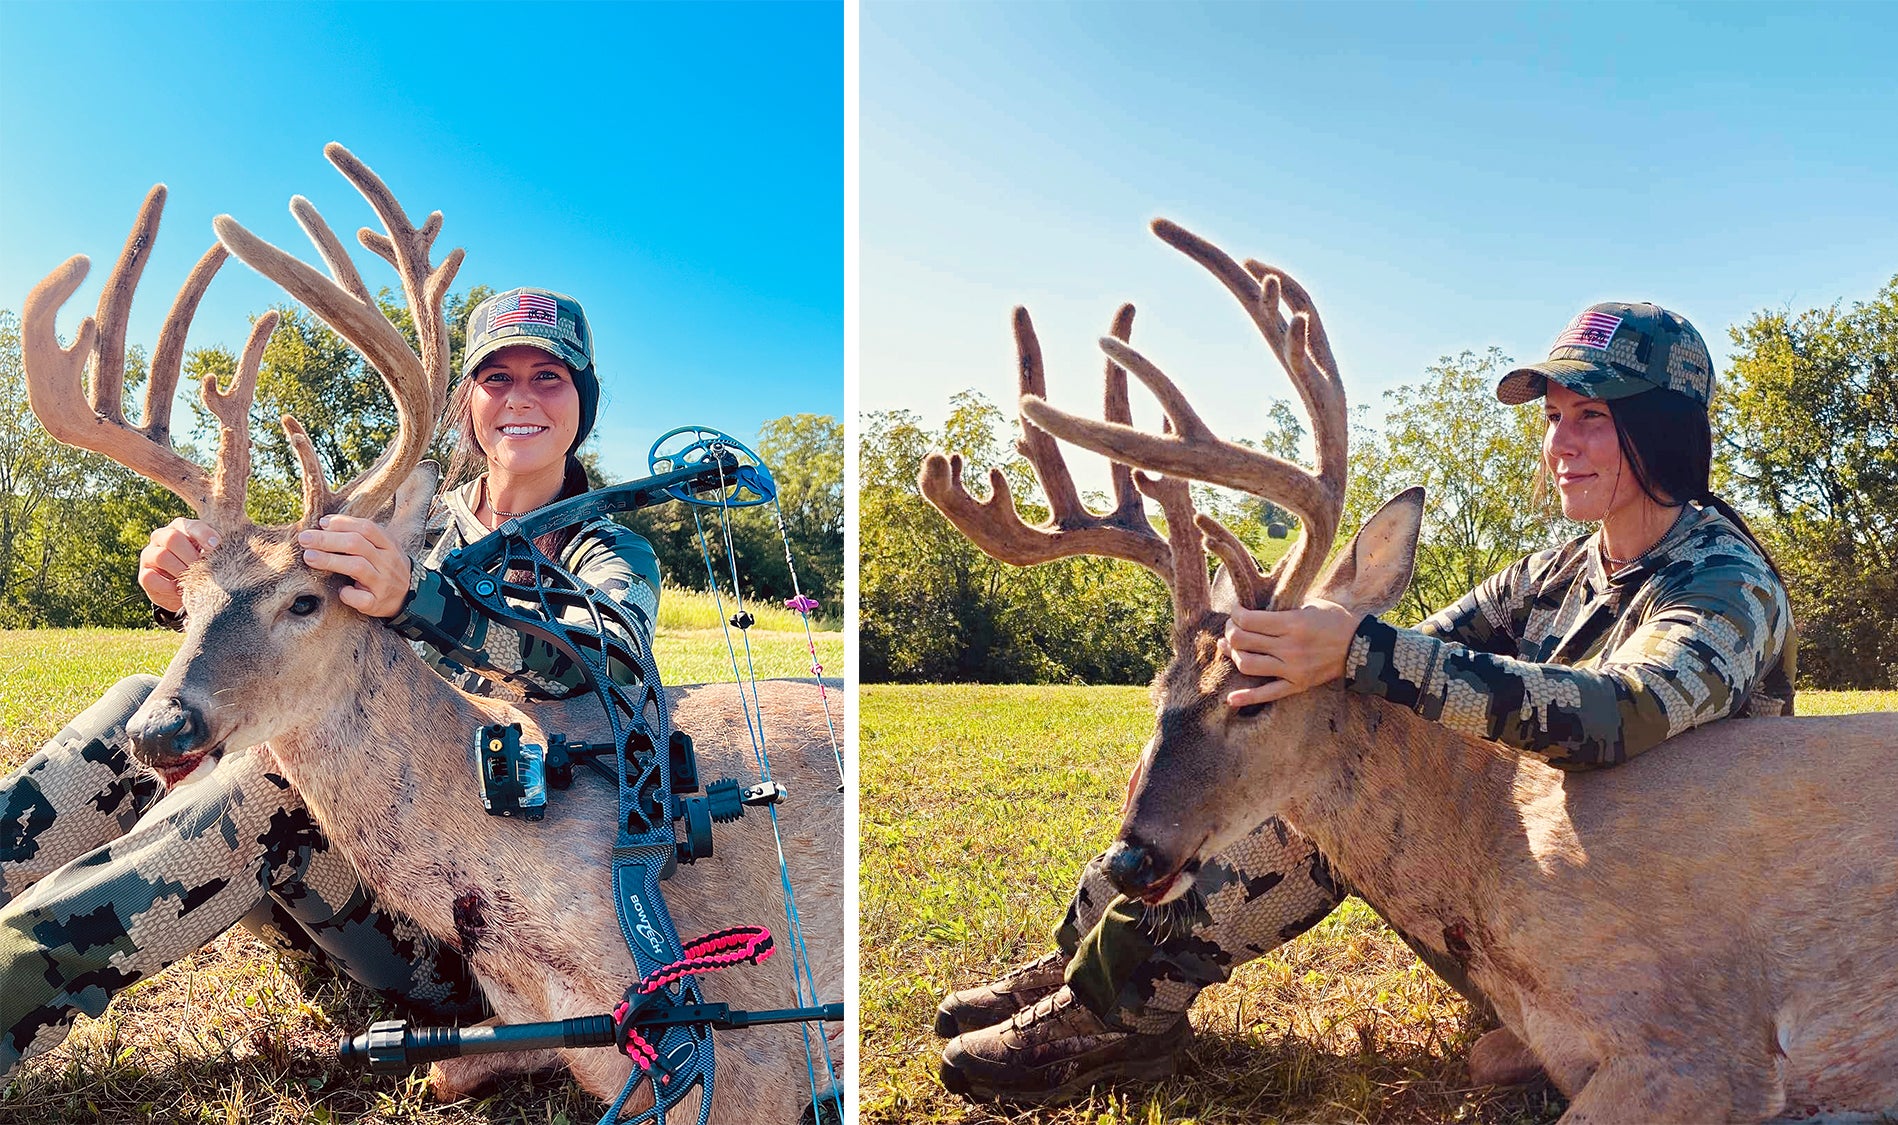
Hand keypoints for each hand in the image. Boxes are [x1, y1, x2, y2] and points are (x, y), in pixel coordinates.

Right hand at [138, 518, 220, 612]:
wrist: (187, 590)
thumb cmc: (205, 567)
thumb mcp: (215, 555)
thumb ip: (222, 548)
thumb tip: (245, 550)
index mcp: (183, 527)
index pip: (192, 525)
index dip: (204, 535)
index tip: (216, 546)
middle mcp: (162, 536)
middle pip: (172, 538)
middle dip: (191, 556)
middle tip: (203, 570)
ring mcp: (150, 554)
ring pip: (162, 556)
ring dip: (181, 571)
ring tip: (193, 581)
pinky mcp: (144, 574)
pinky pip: (151, 577)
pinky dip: (168, 587)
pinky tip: (180, 591)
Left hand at [296, 514, 412, 617]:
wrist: (410, 596)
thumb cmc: (386, 567)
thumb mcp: (383, 547)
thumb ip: (361, 536)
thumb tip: (325, 524)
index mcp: (389, 545)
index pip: (366, 528)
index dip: (342, 523)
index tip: (321, 523)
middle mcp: (387, 562)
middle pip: (356, 544)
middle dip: (327, 540)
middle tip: (305, 538)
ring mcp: (383, 583)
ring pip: (356, 567)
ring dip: (330, 560)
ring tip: (308, 557)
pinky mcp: (377, 603)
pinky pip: (361, 598)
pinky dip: (347, 594)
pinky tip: (339, 591)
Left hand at [1219, 599, 1363, 706]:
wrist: (1361, 647)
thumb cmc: (1335, 620)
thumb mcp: (1308, 605)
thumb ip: (1281, 608)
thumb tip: (1251, 612)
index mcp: (1292, 623)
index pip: (1248, 620)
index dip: (1235, 614)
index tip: (1236, 611)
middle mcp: (1288, 647)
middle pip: (1242, 641)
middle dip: (1231, 632)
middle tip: (1232, 628)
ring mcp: (1292, 669)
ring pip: (1247, 665)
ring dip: (1234, 656)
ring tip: (1231, 649)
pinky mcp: (1297, 685)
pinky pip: (1268, 694)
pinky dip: (1247, 697)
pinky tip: (1231, 698)